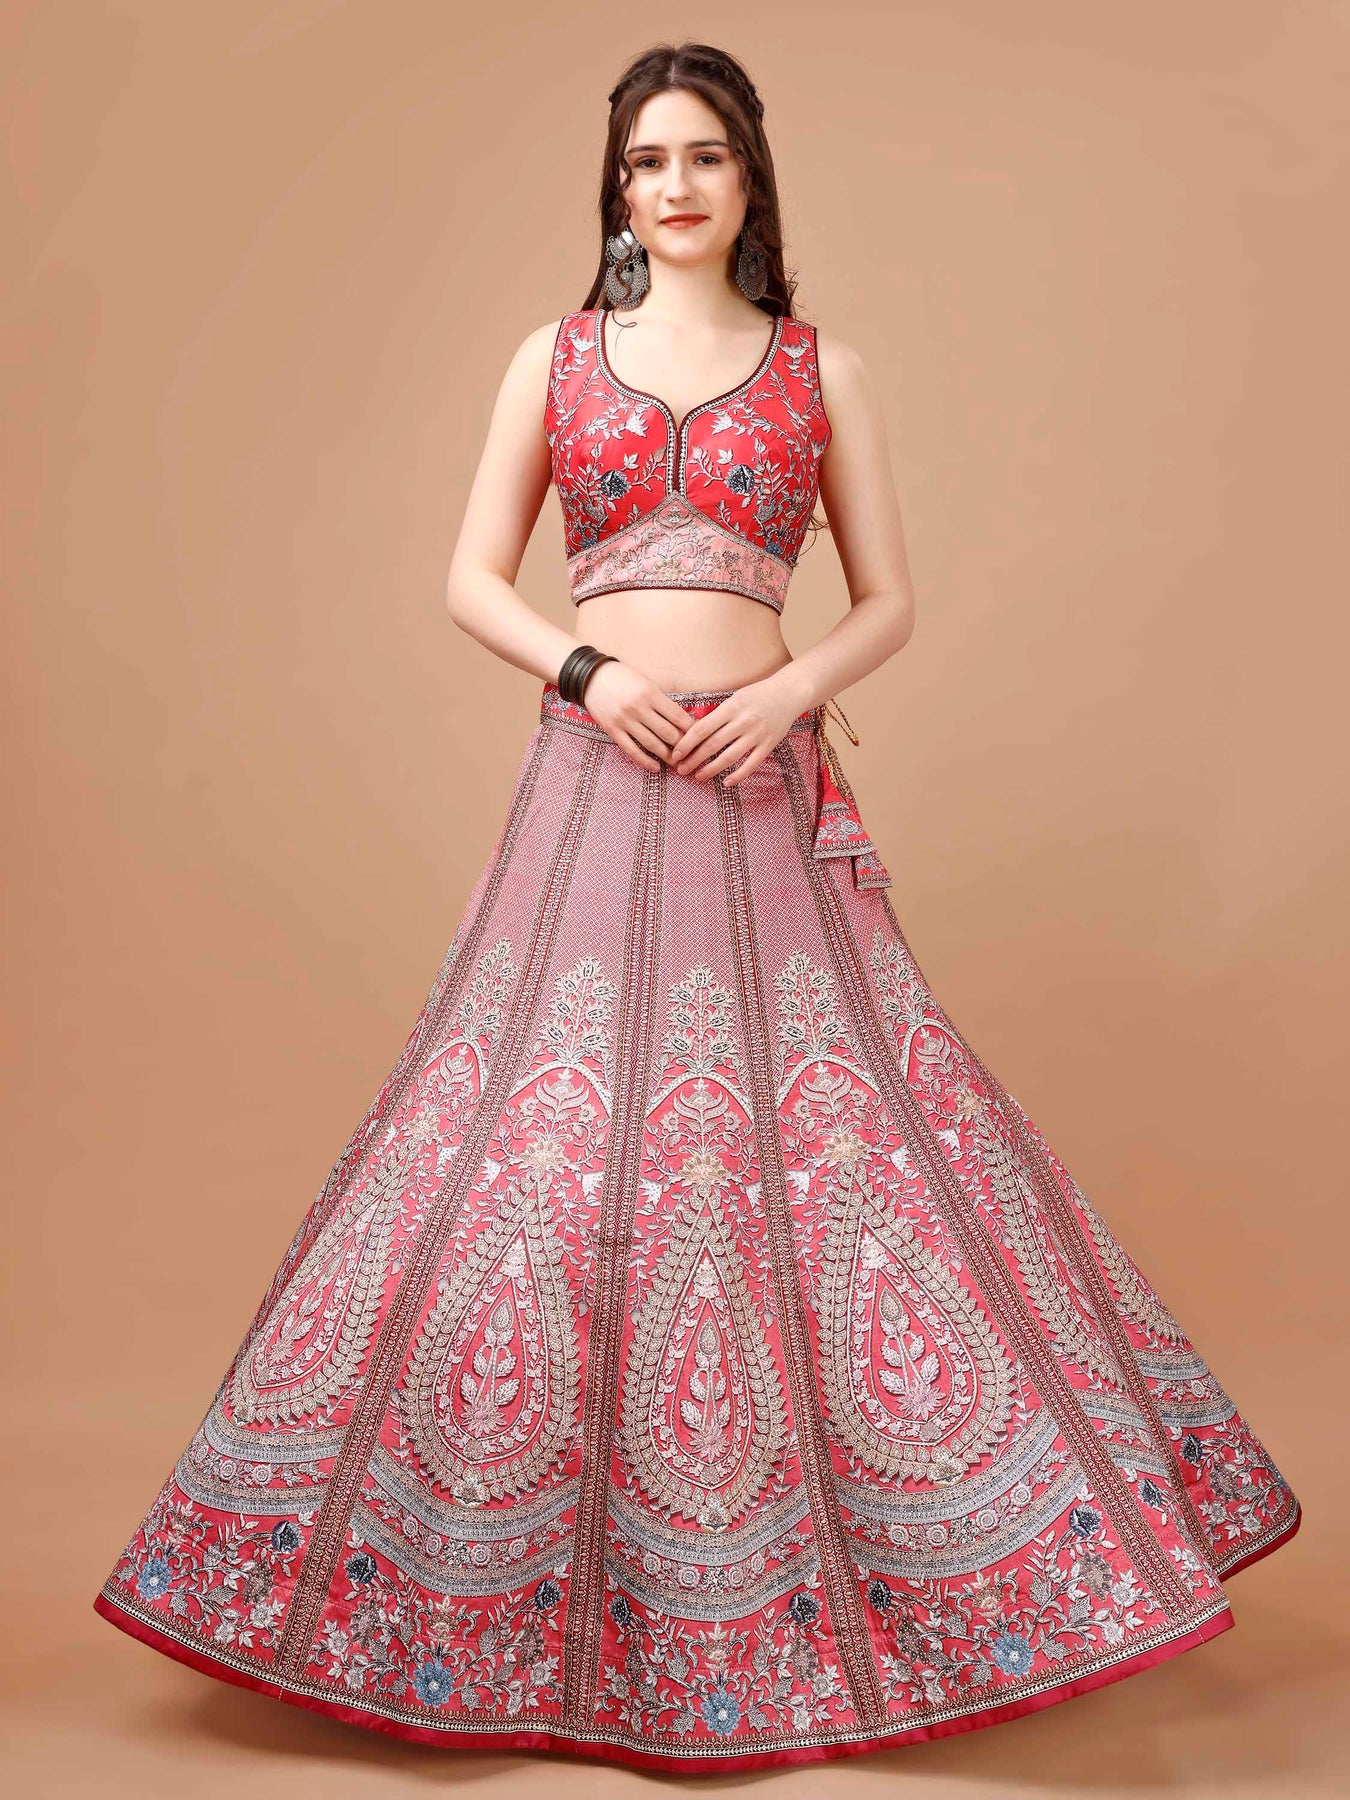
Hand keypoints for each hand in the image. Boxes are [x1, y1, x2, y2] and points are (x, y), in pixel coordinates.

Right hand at [579, 660, 697, 770]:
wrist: (592, 678)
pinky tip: (656, 767)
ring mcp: (624, 720)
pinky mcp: (612, 730)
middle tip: (691, 754)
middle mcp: (638, 708)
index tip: (699, 737)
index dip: (691, 729)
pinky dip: (646, 762)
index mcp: (650, 693)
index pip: (678, 716)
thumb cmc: (623, 678)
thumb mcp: (646, 683)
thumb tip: (683, 722)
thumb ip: (662, 701)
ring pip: (652, 744)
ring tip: (677, 763)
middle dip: (682, 746)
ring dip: (667, 756)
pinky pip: (632, 750)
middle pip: (668, 733)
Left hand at [668, 669, 812, 786]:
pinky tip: (725, 783)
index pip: (702, 729)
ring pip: (729, 757)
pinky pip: (750, 765)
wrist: (789, 693)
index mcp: (730, 707)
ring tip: (698, 777)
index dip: (686, 744)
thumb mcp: (734, 699)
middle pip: (712, 745)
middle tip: (681, 770)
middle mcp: (743, 721)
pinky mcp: (769, 745)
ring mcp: (757, 734)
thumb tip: (692, 734)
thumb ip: (717, 716)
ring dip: (711, 770)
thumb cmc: (757, 695)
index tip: (675, 754)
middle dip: (694, 759)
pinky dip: (737, 776)